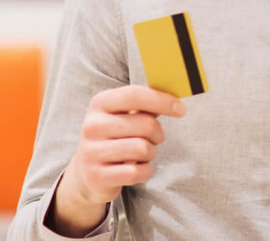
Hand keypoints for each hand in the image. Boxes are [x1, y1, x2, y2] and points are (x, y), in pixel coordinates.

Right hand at [49, 85, 185, 236]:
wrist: (86, 172)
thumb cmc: (115, 136)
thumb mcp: (124, 115)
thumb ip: (146, 103)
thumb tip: (175, 96)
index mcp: (100, 103)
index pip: (135, 95)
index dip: (162, 101)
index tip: (181, 109)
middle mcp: (92, 126)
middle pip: (146, 124)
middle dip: (158, 133)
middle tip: (153, 139)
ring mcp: (91, 151)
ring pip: (143, 149)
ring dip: (150, 153)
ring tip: (140, 154)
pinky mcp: (96, 176)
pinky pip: (137, 172)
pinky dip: (144, 171)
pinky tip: (134, 169)